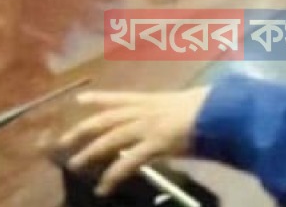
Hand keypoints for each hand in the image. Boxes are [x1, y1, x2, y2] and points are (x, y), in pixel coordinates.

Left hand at [59, 88, 210, 195]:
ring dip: (90, 153)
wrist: (222, 111)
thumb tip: (184, 112)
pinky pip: (128, 162)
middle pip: (106, 119)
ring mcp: (148, 127)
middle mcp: (145, 111)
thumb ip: (180, 108)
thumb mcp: (191, 102)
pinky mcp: (154, 145)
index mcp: (153, 100)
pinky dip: (113, 175)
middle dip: (82, 129)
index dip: (98, 98)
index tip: (78, 100)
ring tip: (74, 165)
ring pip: (110, 139)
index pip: (119, 98)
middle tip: (62, 141)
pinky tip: (103, 188)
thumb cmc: (213, 105)